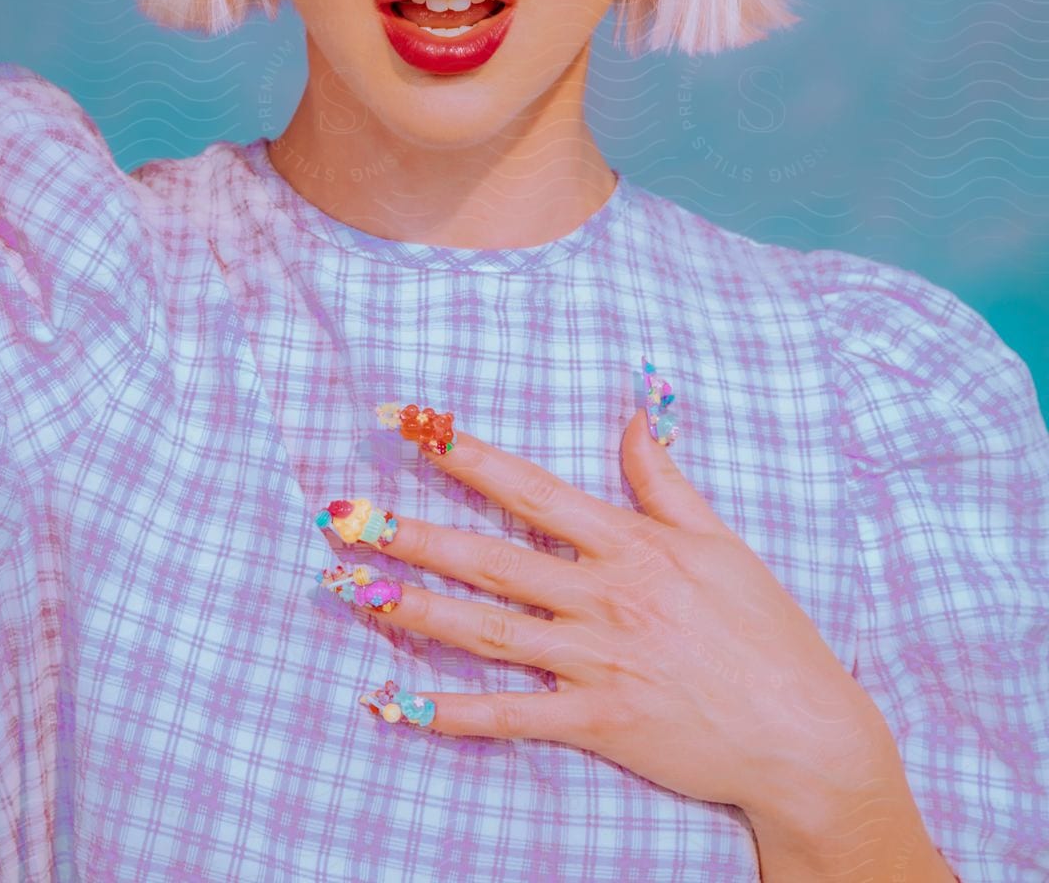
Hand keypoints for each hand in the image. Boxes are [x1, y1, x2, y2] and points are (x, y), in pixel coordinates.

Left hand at [346, 410, 885, 818]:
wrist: (803, 734)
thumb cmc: (765, 630)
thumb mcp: (718, 540)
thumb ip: (662, 477)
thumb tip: (632, 410)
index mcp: (630, 545)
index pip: (531, 489)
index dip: (466, 454)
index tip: (411, 424)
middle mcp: (603, 598)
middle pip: (490, 558)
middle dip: (410, 532)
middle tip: (340, 513)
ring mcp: (596, 664)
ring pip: (487, 631)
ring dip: (413, 608)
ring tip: (348, 588)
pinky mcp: (597, 724)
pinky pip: (511, 717)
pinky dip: (452, 713)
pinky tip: (396, 703)